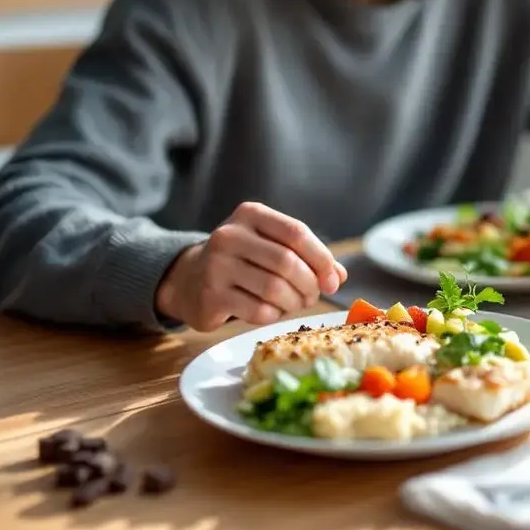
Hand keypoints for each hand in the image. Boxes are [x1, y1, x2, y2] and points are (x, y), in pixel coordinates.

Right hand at [155, 202, 347, 330]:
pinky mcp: (211, 296)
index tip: (333, 280)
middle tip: (314, 296)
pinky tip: (271, 311)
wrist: (189, 279)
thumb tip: (339, 276)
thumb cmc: (243, 260)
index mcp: (250, 214)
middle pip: (287, 262)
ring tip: (295, 303)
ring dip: (294, 302)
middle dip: (309, 285)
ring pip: (274, 289)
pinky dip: (274, 315)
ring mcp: (216, 266)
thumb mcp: (272, 246)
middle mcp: (229, 235)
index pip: (296, 232)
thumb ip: (307, 256)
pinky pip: (258, 311)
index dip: (322, 258)